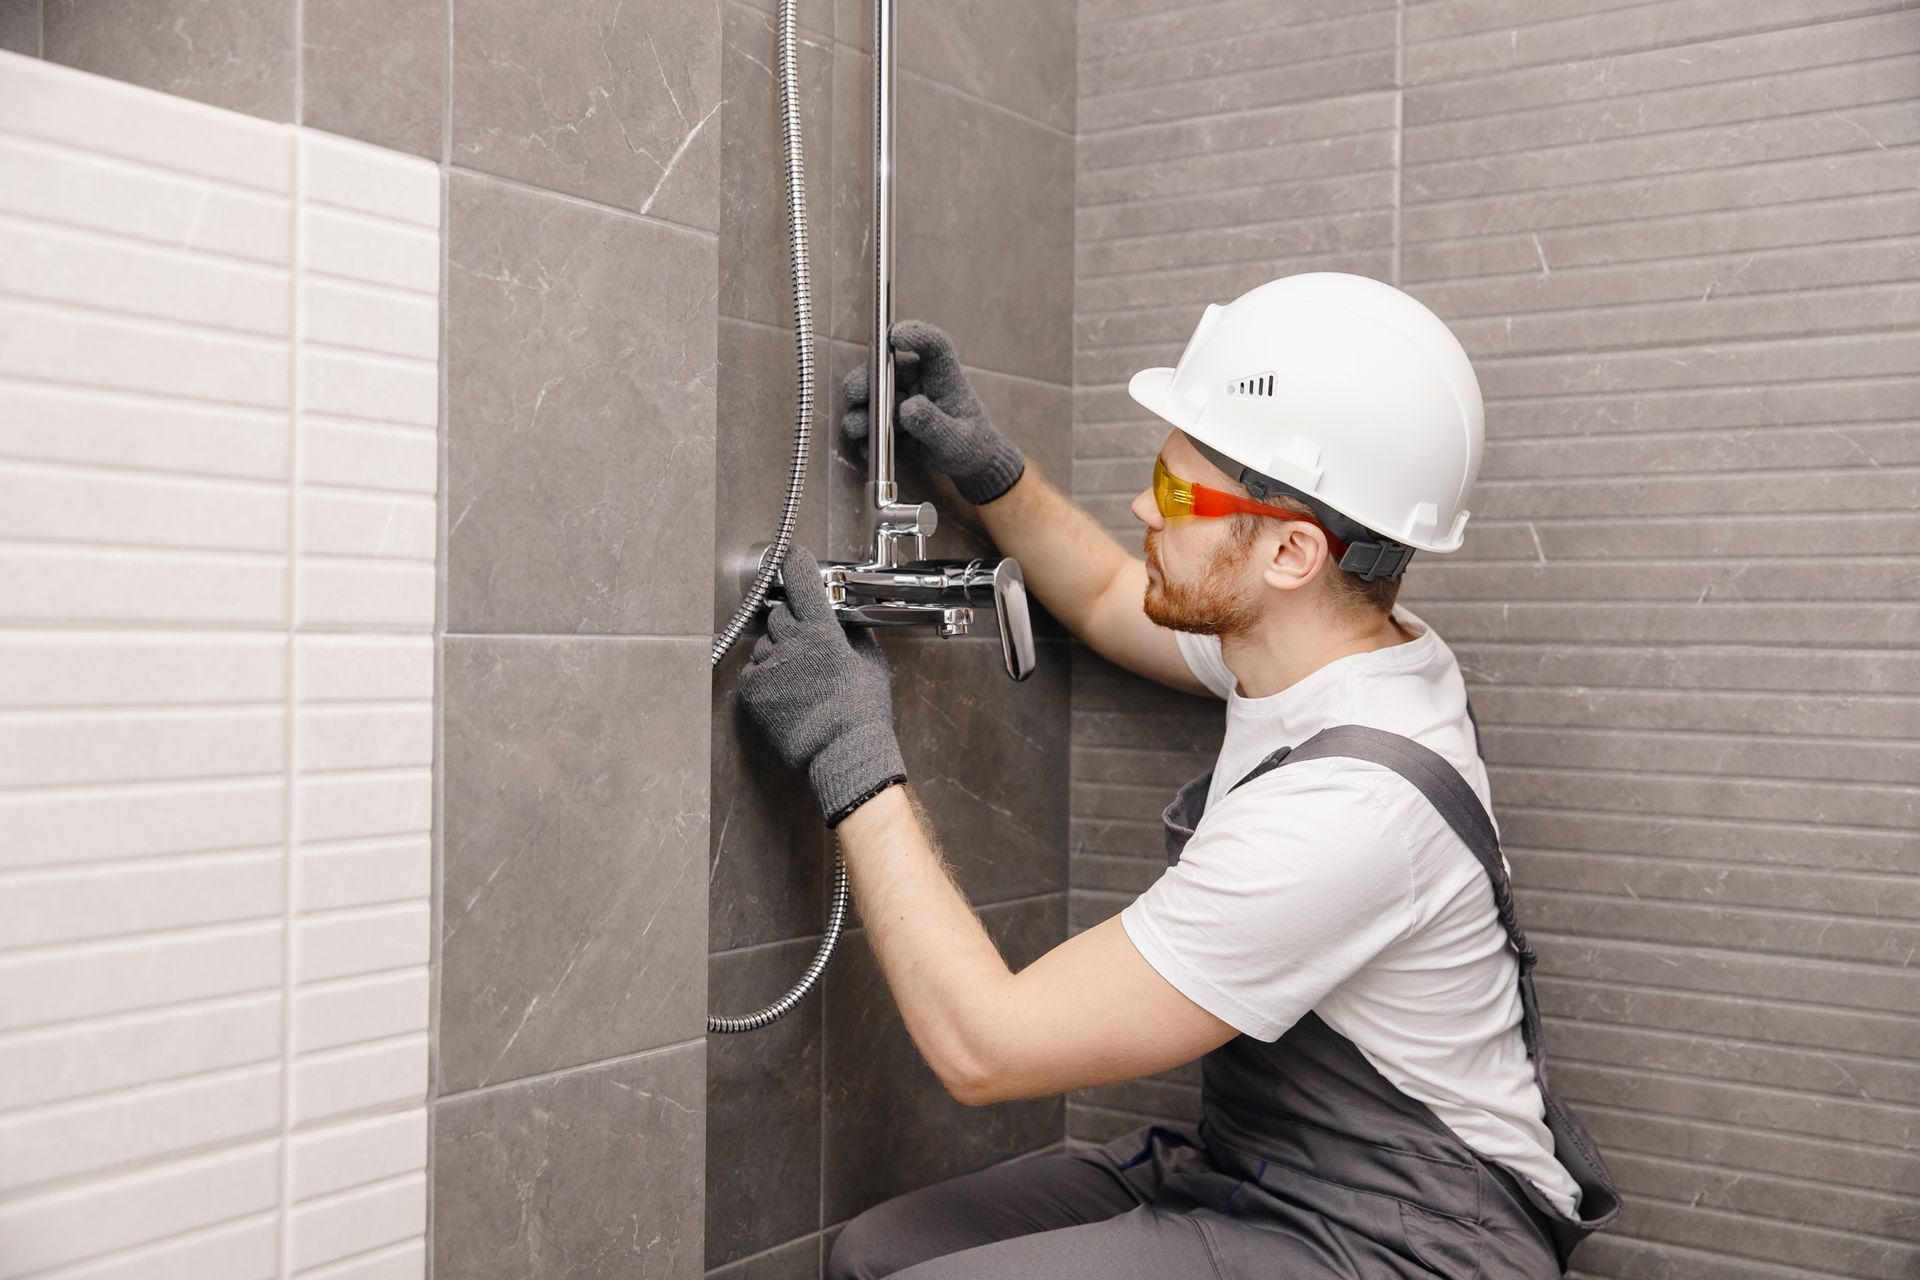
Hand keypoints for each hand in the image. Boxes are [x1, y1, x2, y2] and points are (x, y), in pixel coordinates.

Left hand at [738, 544, 907, 827]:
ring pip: (765, 643)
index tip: (791, 555)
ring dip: (778, 652)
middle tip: (805, 645)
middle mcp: (791, 644)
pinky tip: (786, 693)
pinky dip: (765, 676)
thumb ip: (854, 634)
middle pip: (779, 614)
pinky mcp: (752, 689)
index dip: (795, 565)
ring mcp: (769, 667)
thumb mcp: (871, 664)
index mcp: (823, 633)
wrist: (841, 753)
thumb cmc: (862, 712)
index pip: (802, 583)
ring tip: (799, 679)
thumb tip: (843, 617)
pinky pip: (754, 669)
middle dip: (791, 622)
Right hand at [842, 320, 1025, 504]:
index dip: (916, 336)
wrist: (969, 469)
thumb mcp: (957, 441)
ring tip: (855, 427)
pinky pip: (874, 426)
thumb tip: (907, 408)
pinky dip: (867, 437)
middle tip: (852, 392)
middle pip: (891, 370)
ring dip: (861, 410)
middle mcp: (921, 384)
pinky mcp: (892, 424)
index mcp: (945, 379)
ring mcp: (904, 403)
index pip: (934, 347)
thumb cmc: (972, 446)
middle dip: (868, 379)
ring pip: (876, 397)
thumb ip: (934, 424)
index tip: (894, 336)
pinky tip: (869, 450)